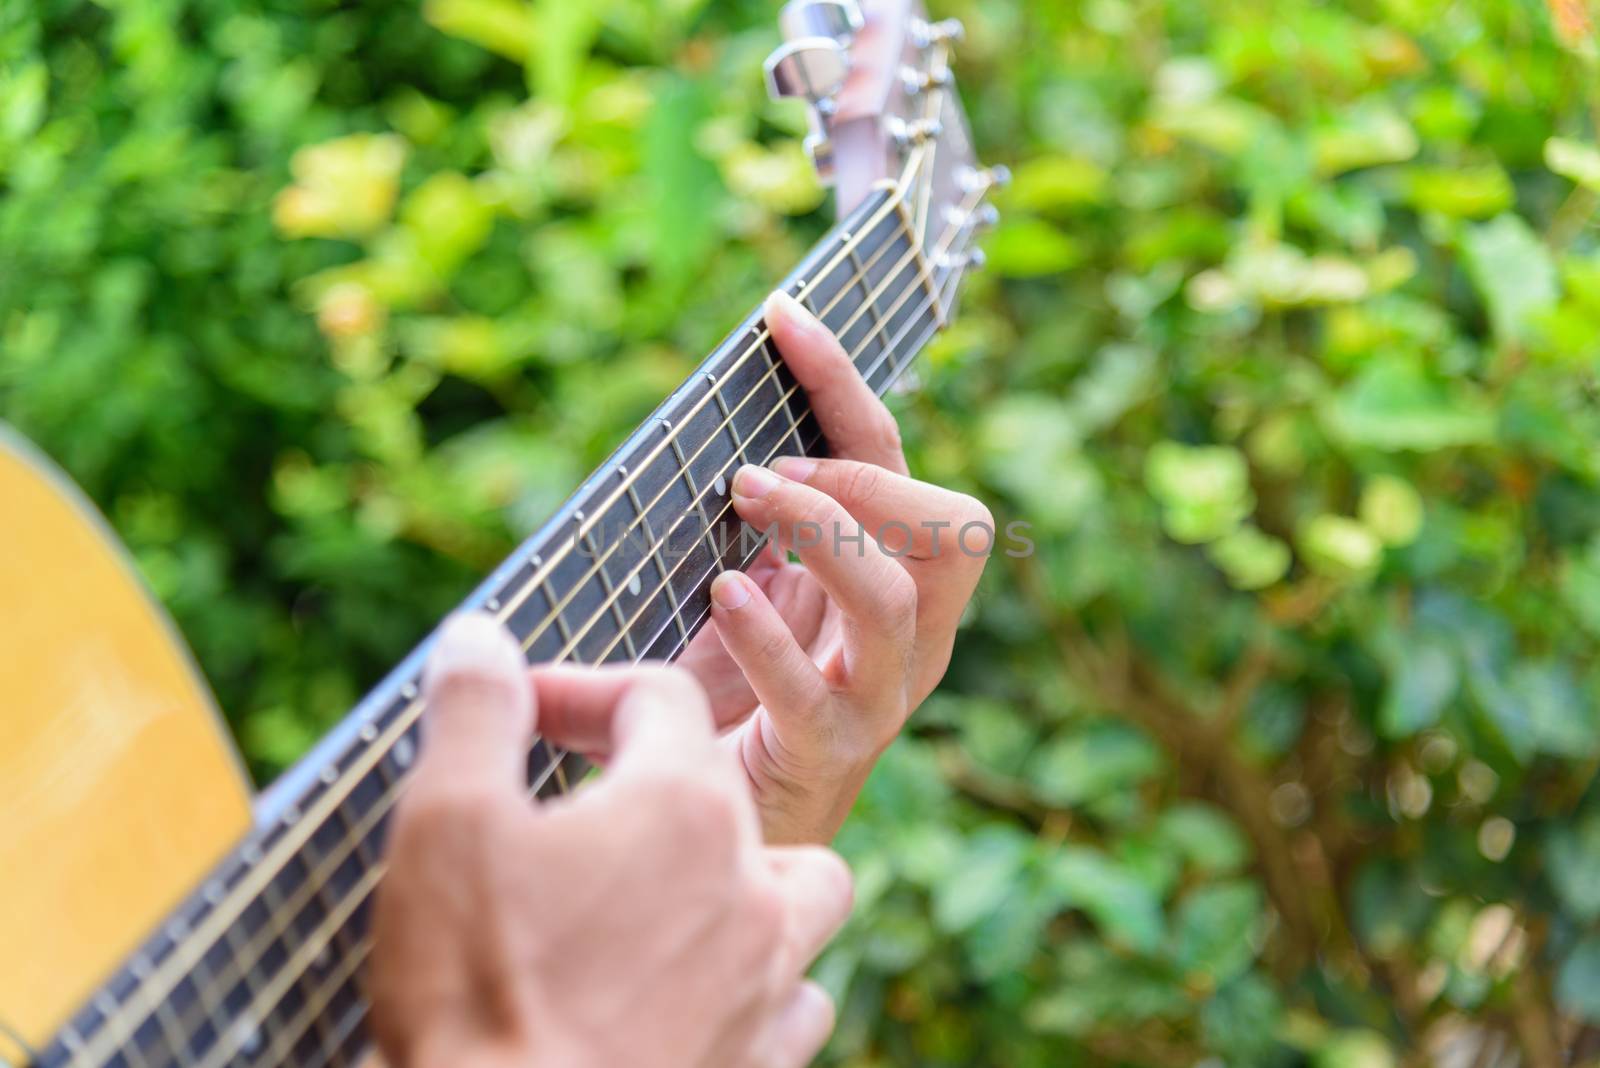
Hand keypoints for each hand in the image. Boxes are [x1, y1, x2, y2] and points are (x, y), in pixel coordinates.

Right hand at [370, 614, 852, 1067]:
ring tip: (682, 893)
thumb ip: (475, 713)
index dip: (581, 689)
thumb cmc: (477, 992)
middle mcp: (750, 884)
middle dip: (659, 781)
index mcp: (683, 808)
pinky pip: (798, 1002)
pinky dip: (761, 986)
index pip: (656, 699)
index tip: (520, 712)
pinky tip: (703, 994)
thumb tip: (482, 640)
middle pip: (735, 790)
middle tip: (582, 812)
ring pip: (807, 892)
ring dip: (753, 879)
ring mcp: (767, 981)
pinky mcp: (762, 1063)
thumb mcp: (445, 826)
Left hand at [677, 291, 992, 843]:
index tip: (781, 317)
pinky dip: (771, 635)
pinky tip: (721, 600)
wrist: (724, 840)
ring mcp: (879, 696)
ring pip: (898, 593)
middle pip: (954, 525)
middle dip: (865, 476)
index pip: (894, 461)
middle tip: (762, 470)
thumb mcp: (719, 604)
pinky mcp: (832, 753)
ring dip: (822, 528)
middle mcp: (908, 635)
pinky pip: (821, 686)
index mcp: (891, 580)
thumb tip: (656, 450)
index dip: (845, 383)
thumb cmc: (724, 707)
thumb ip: (702, 545)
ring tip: (745, 498)